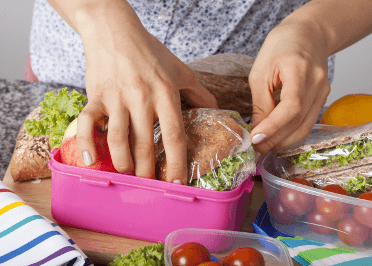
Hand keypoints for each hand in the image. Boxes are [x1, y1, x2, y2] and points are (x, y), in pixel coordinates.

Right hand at [74, 5, 217, 183]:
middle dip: (147, 171)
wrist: (115, 30)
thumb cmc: (150, 52)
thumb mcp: (181, 70)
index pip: (174, 135)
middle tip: (149, 184)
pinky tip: (90, 162)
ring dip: (123, 163)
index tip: (177, 183)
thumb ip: (200, 92)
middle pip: (145, 144)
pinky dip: (86, 144)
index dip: (177, 162)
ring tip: (128, 173)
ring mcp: (116, 97)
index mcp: (165, 93)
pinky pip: (87, 123)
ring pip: (118, 139)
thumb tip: (217, 110)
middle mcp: (141, 97)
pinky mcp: (95, 96)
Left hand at [249, 20, 330, 156]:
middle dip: (274, 140)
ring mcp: (323, 91)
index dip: (273, 127)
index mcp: (299, 70)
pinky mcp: (322, 98)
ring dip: (282, 141)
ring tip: (263, 146)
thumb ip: (260, 103)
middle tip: (254, 149)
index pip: (291, 107)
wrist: (307, 34)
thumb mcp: (261, 72)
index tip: (255, 139)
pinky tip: (275, 136)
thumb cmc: (279, 47)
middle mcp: (317, 83)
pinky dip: (290, 133)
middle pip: (298, 122)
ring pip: (304, 127)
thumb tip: (256, 131)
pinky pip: (307, 121)